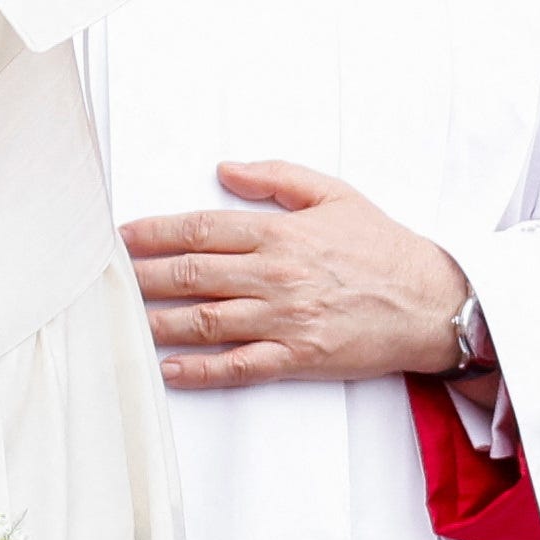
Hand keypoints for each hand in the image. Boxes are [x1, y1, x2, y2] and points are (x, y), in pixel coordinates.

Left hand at [120, 160, 470, 388]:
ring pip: (207, 320)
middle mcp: (276, 276)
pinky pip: (239, 366)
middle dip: (144, 275)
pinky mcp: (299, 357)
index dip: (156, 232)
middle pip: (193, 274)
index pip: (202, 230)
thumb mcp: (334, 194)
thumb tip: (224, 170)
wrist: (432, 302)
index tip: (122, 237)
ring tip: (124, 320)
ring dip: (159, 321)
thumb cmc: (383, 247)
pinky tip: (169, 368)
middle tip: (107, 278)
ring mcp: (285, 320)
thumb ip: (276, 178)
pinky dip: (200, 370)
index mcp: (281, 234)